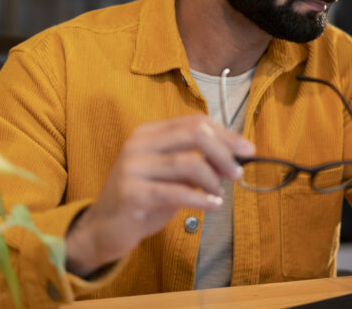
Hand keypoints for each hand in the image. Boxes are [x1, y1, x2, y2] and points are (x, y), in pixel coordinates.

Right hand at [64, 115, 254, 276]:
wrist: (104, 229)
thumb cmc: (144, 198)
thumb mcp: (172, 176)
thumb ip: (197, 163)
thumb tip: (236, 157)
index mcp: (148, 132)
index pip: (195, 122)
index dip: (225, 134)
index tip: (248, 150)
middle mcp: (139, 144)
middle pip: (194, 134)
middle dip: (224, 152)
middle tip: (238, 172)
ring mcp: (133, 167)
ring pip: (188, 162)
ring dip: (213, 179)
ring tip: (220, 193)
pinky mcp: (132, 194)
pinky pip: (177, 192)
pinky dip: (202, 198)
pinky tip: (214, 205)